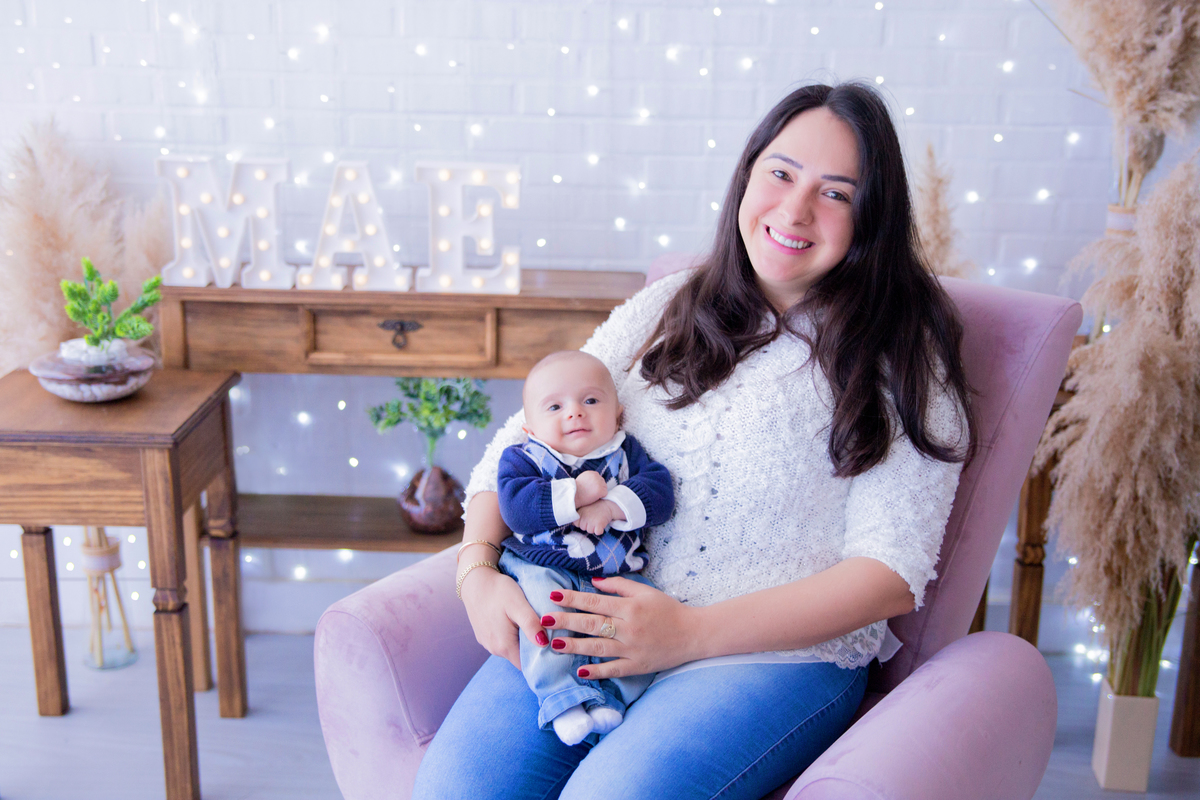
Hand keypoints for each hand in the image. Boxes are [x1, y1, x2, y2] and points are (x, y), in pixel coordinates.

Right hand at [459, 563, 547, 669]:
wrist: (474, 579)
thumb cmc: (498, 590)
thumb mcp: (518, 605)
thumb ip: (531, 625)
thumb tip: (544, 644)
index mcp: (504, 646)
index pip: (527, 665)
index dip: (541, 660)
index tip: (554, 648)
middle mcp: (494, 649)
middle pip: (520, 658)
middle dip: (534, 650)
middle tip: (547, 634)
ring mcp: (487, 643)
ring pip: (511, 650)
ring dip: (523, 642)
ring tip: (533, 626)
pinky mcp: (483, 635)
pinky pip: (502, 642)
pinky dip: (512, 636)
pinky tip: (517, 622)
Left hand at [540, 576, 704, 678]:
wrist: (693, 634)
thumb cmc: (668, 610)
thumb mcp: (646, 591)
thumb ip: (619, 585)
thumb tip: (593, 583)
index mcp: (630, 607)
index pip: (595, 602)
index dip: (573, 599)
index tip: (553, 596)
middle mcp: (628, 628)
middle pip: (591, 624)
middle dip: (566, 621)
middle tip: (544, 619)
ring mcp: (632, 649)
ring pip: (597, 647)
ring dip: (574, 646)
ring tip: (553, 644)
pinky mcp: (637, 666)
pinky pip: (613, 669)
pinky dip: (596, 671)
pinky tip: (579, 671)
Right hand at [574, 470, 608, 506]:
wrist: (574, 495)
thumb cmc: (576, 489)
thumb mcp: (582, 478)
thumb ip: (589, 478)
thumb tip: (593, 481)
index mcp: (592, 473)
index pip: (598, 478)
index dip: (595, 484)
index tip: (591, 488)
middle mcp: (596, 476)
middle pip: (602, 482)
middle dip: (599, 487)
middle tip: (592, 492)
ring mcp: (599, 483)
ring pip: (604, 488)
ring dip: (600, 492)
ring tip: (592, 495)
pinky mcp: (601, 490)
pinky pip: (605, 494)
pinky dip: (601, 496)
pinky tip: (594, 497)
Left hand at [575, 500, 616, 534]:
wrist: (607, 504)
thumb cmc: (595, 507)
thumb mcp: (584, 508)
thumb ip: (578, 515)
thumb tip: (573, 524)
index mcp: (580, 512)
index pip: (576, 523)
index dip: (582, 522)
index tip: (587, 517)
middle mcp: (584, 517)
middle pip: (583, 528)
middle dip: (588, 525)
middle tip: (594, 518)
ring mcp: (592, 521)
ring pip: (590, 531)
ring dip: (594, 528)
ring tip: (598, 520)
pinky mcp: (599, 524)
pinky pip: (597, 532)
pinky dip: (600, 530)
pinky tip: (601, 524)